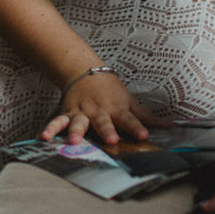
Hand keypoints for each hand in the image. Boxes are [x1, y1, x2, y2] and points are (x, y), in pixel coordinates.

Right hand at [39, 71, 163, 145]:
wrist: (84, 71)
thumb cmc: (110, 90)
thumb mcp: (129, 101)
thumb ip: (147, 117)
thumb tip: (171, 127)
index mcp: (116, 109)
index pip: (129, 119)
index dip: (136, 127)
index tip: (144, 135)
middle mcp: (98, 112)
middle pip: (103, 122)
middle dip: (107, 131)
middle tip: (111, 140)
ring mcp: (81, 113)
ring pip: (78, 123)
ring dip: (76, 132)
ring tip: (74, 142)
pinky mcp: (67, 114)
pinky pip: (58, 122)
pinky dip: (50, 129)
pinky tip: (44, 138)